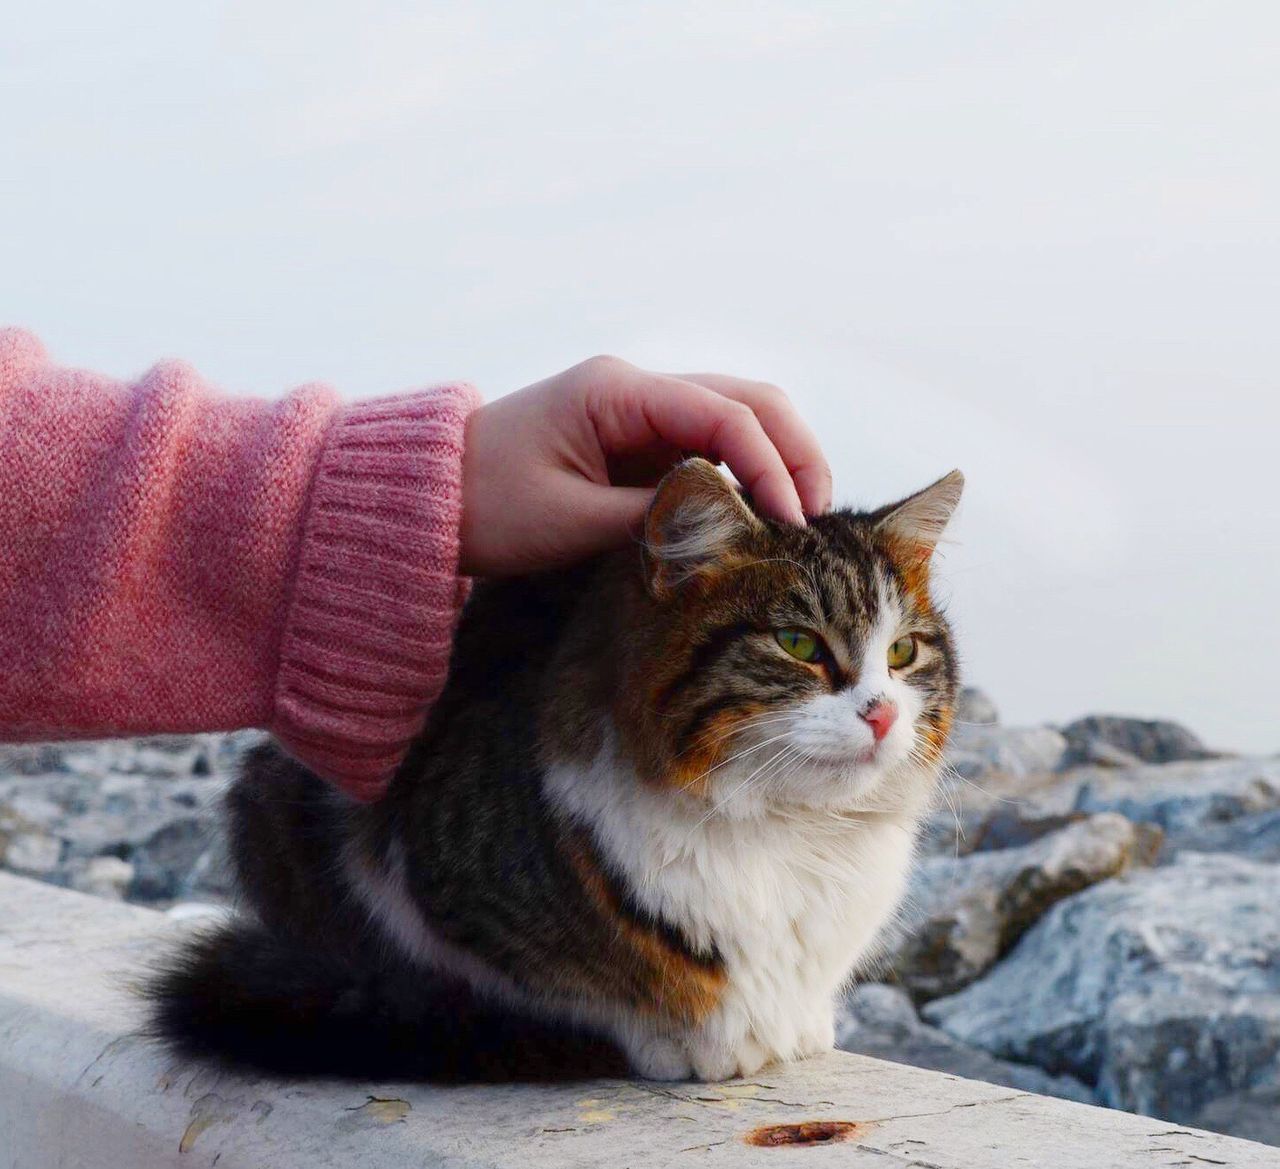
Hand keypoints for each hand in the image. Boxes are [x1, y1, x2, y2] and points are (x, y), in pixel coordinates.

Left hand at [459, 355, 830, 575]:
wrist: (429, 499)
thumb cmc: (487, 506)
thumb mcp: (571, 520)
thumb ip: (655, 518)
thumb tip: (729, 525)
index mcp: (617, 391)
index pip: (721, 414)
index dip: (768, 465)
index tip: (792, 523)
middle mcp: (636, 388)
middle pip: (746, 399)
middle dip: (792, 451)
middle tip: (818, 515)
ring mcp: (639, 411)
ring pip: (735, 418)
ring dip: (775, 459)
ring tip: (801, 517)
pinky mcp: (637, 440)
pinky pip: (707, 446)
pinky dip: (744, 474)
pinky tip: (761, 511)